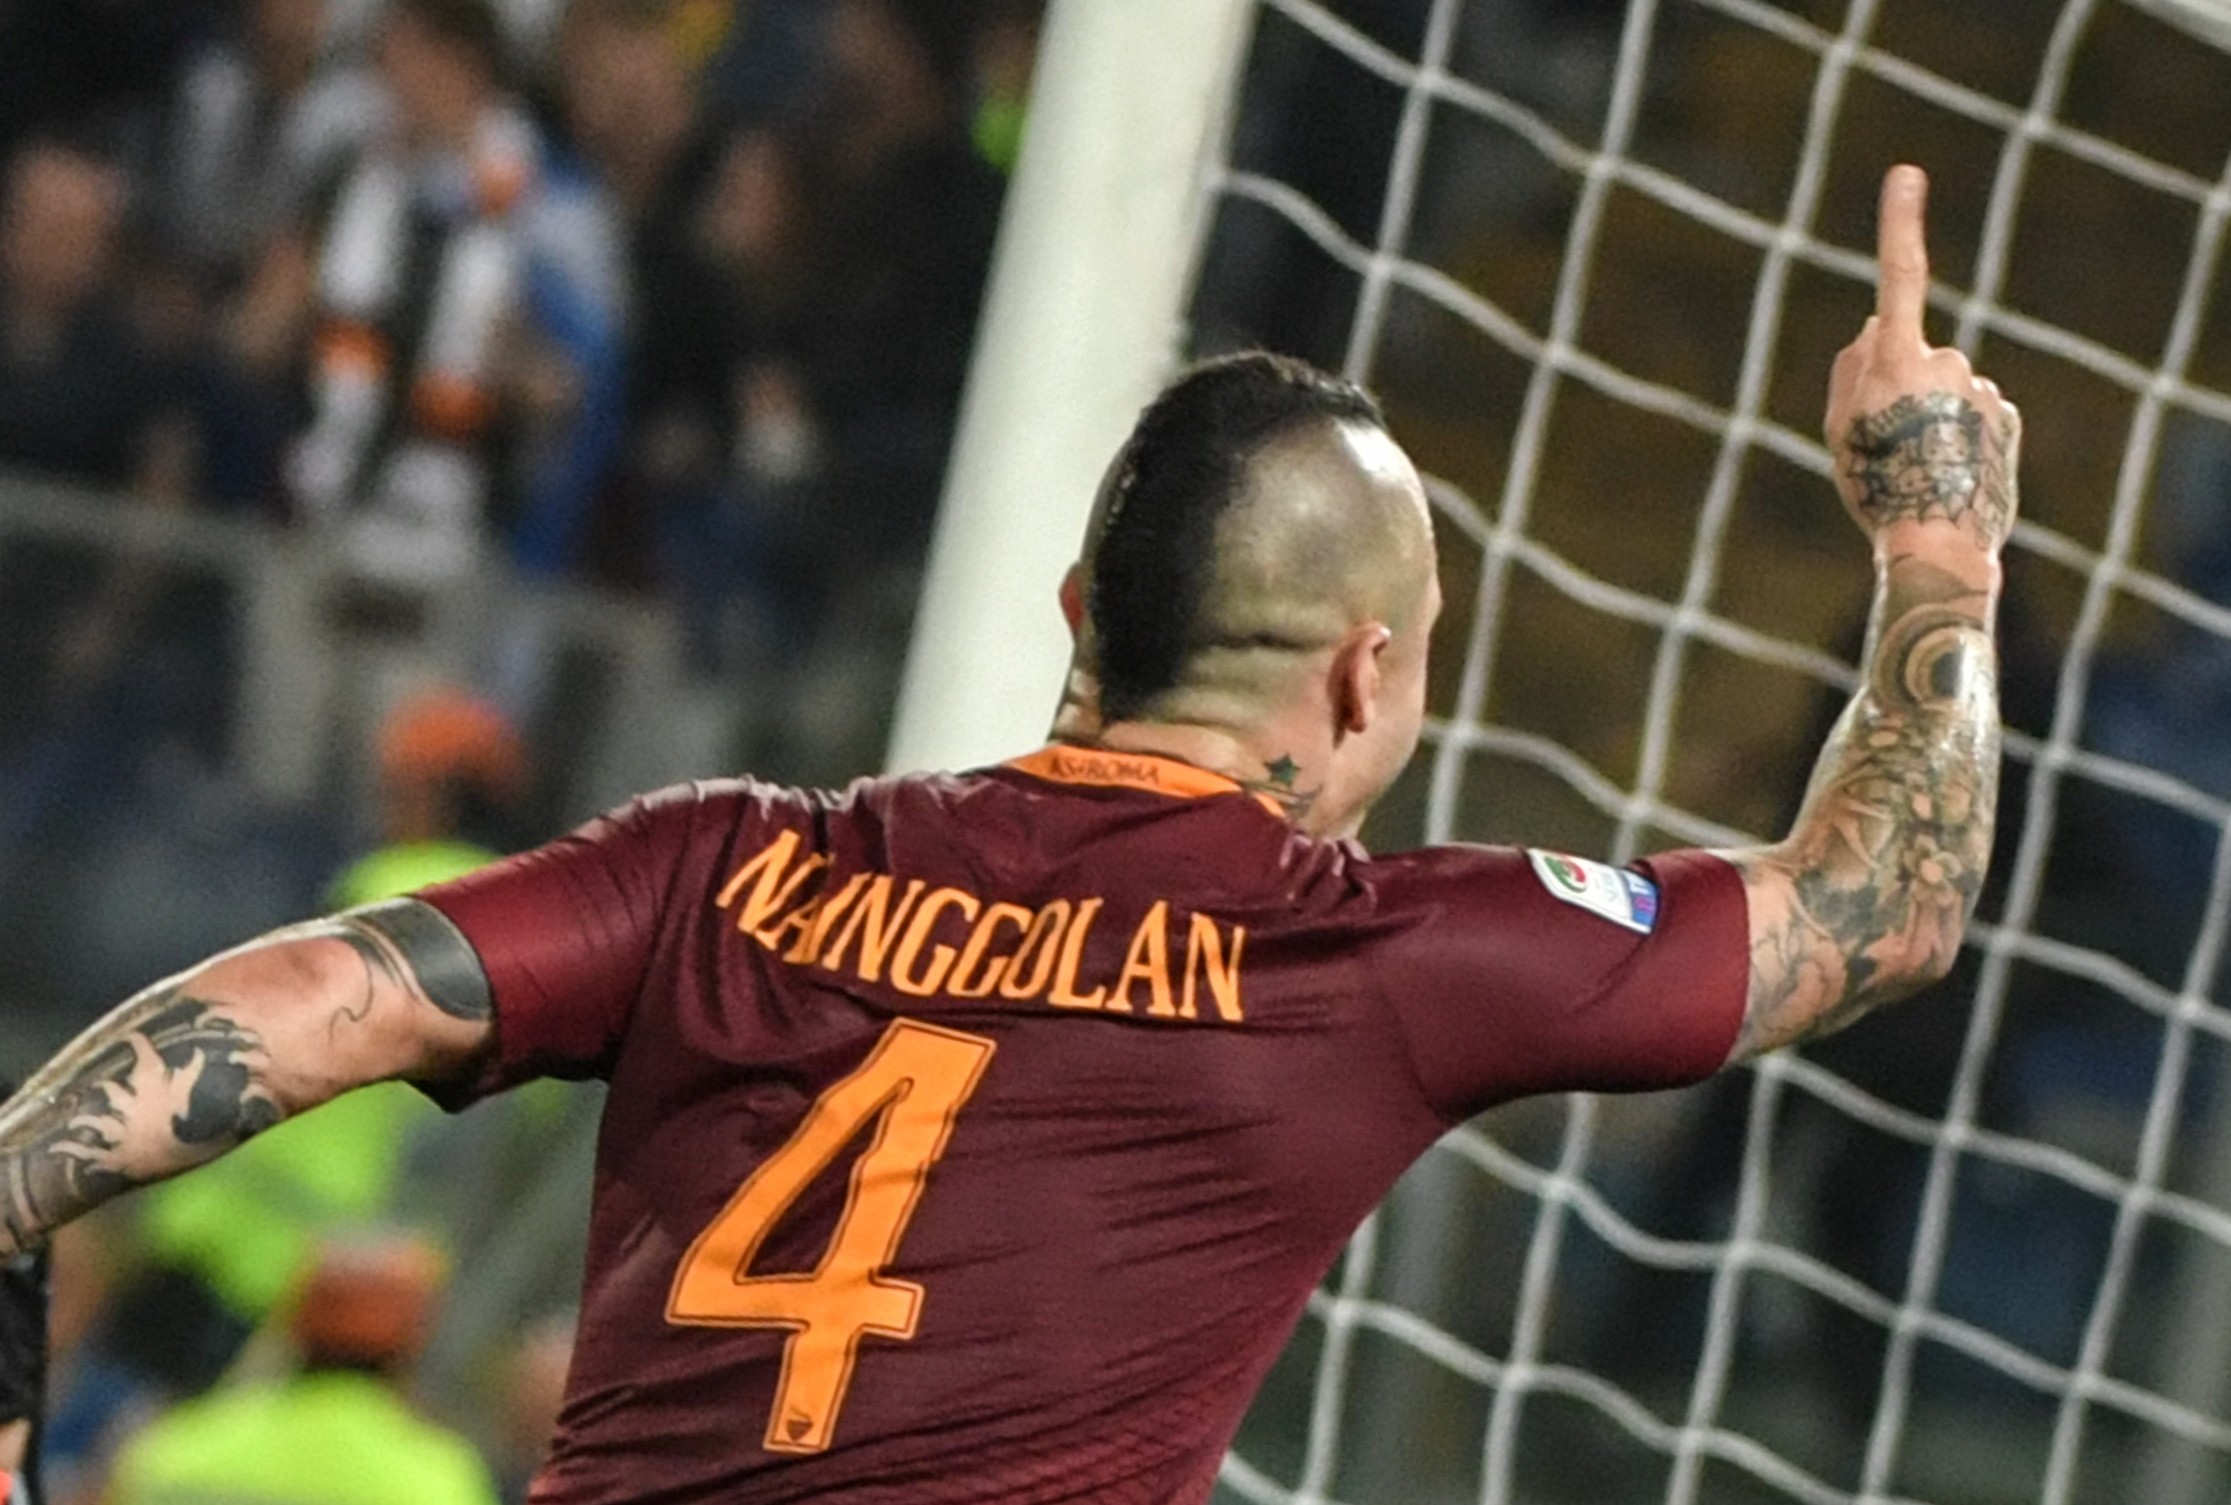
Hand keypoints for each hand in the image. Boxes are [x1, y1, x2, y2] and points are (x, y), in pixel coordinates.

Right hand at [1825, 165, 2020, 555]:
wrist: (1940, 542)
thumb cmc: (1877, 486)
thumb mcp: (1838, 431)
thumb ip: (1849, 369)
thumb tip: (1874, 324)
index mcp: (1896, 360)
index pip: (1898, 279)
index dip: (1899, 226)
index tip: (1906, 176)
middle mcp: (1944, 362)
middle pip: (1911, 355)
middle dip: (1897, 386)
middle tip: (1883, 446)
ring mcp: (1980, 388)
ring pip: (1944, 387)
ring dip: (1930, 416)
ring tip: (1917, 470)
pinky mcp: (2005, 416)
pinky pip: (1972, 413)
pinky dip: (1958, 436)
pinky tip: (1948, 474)